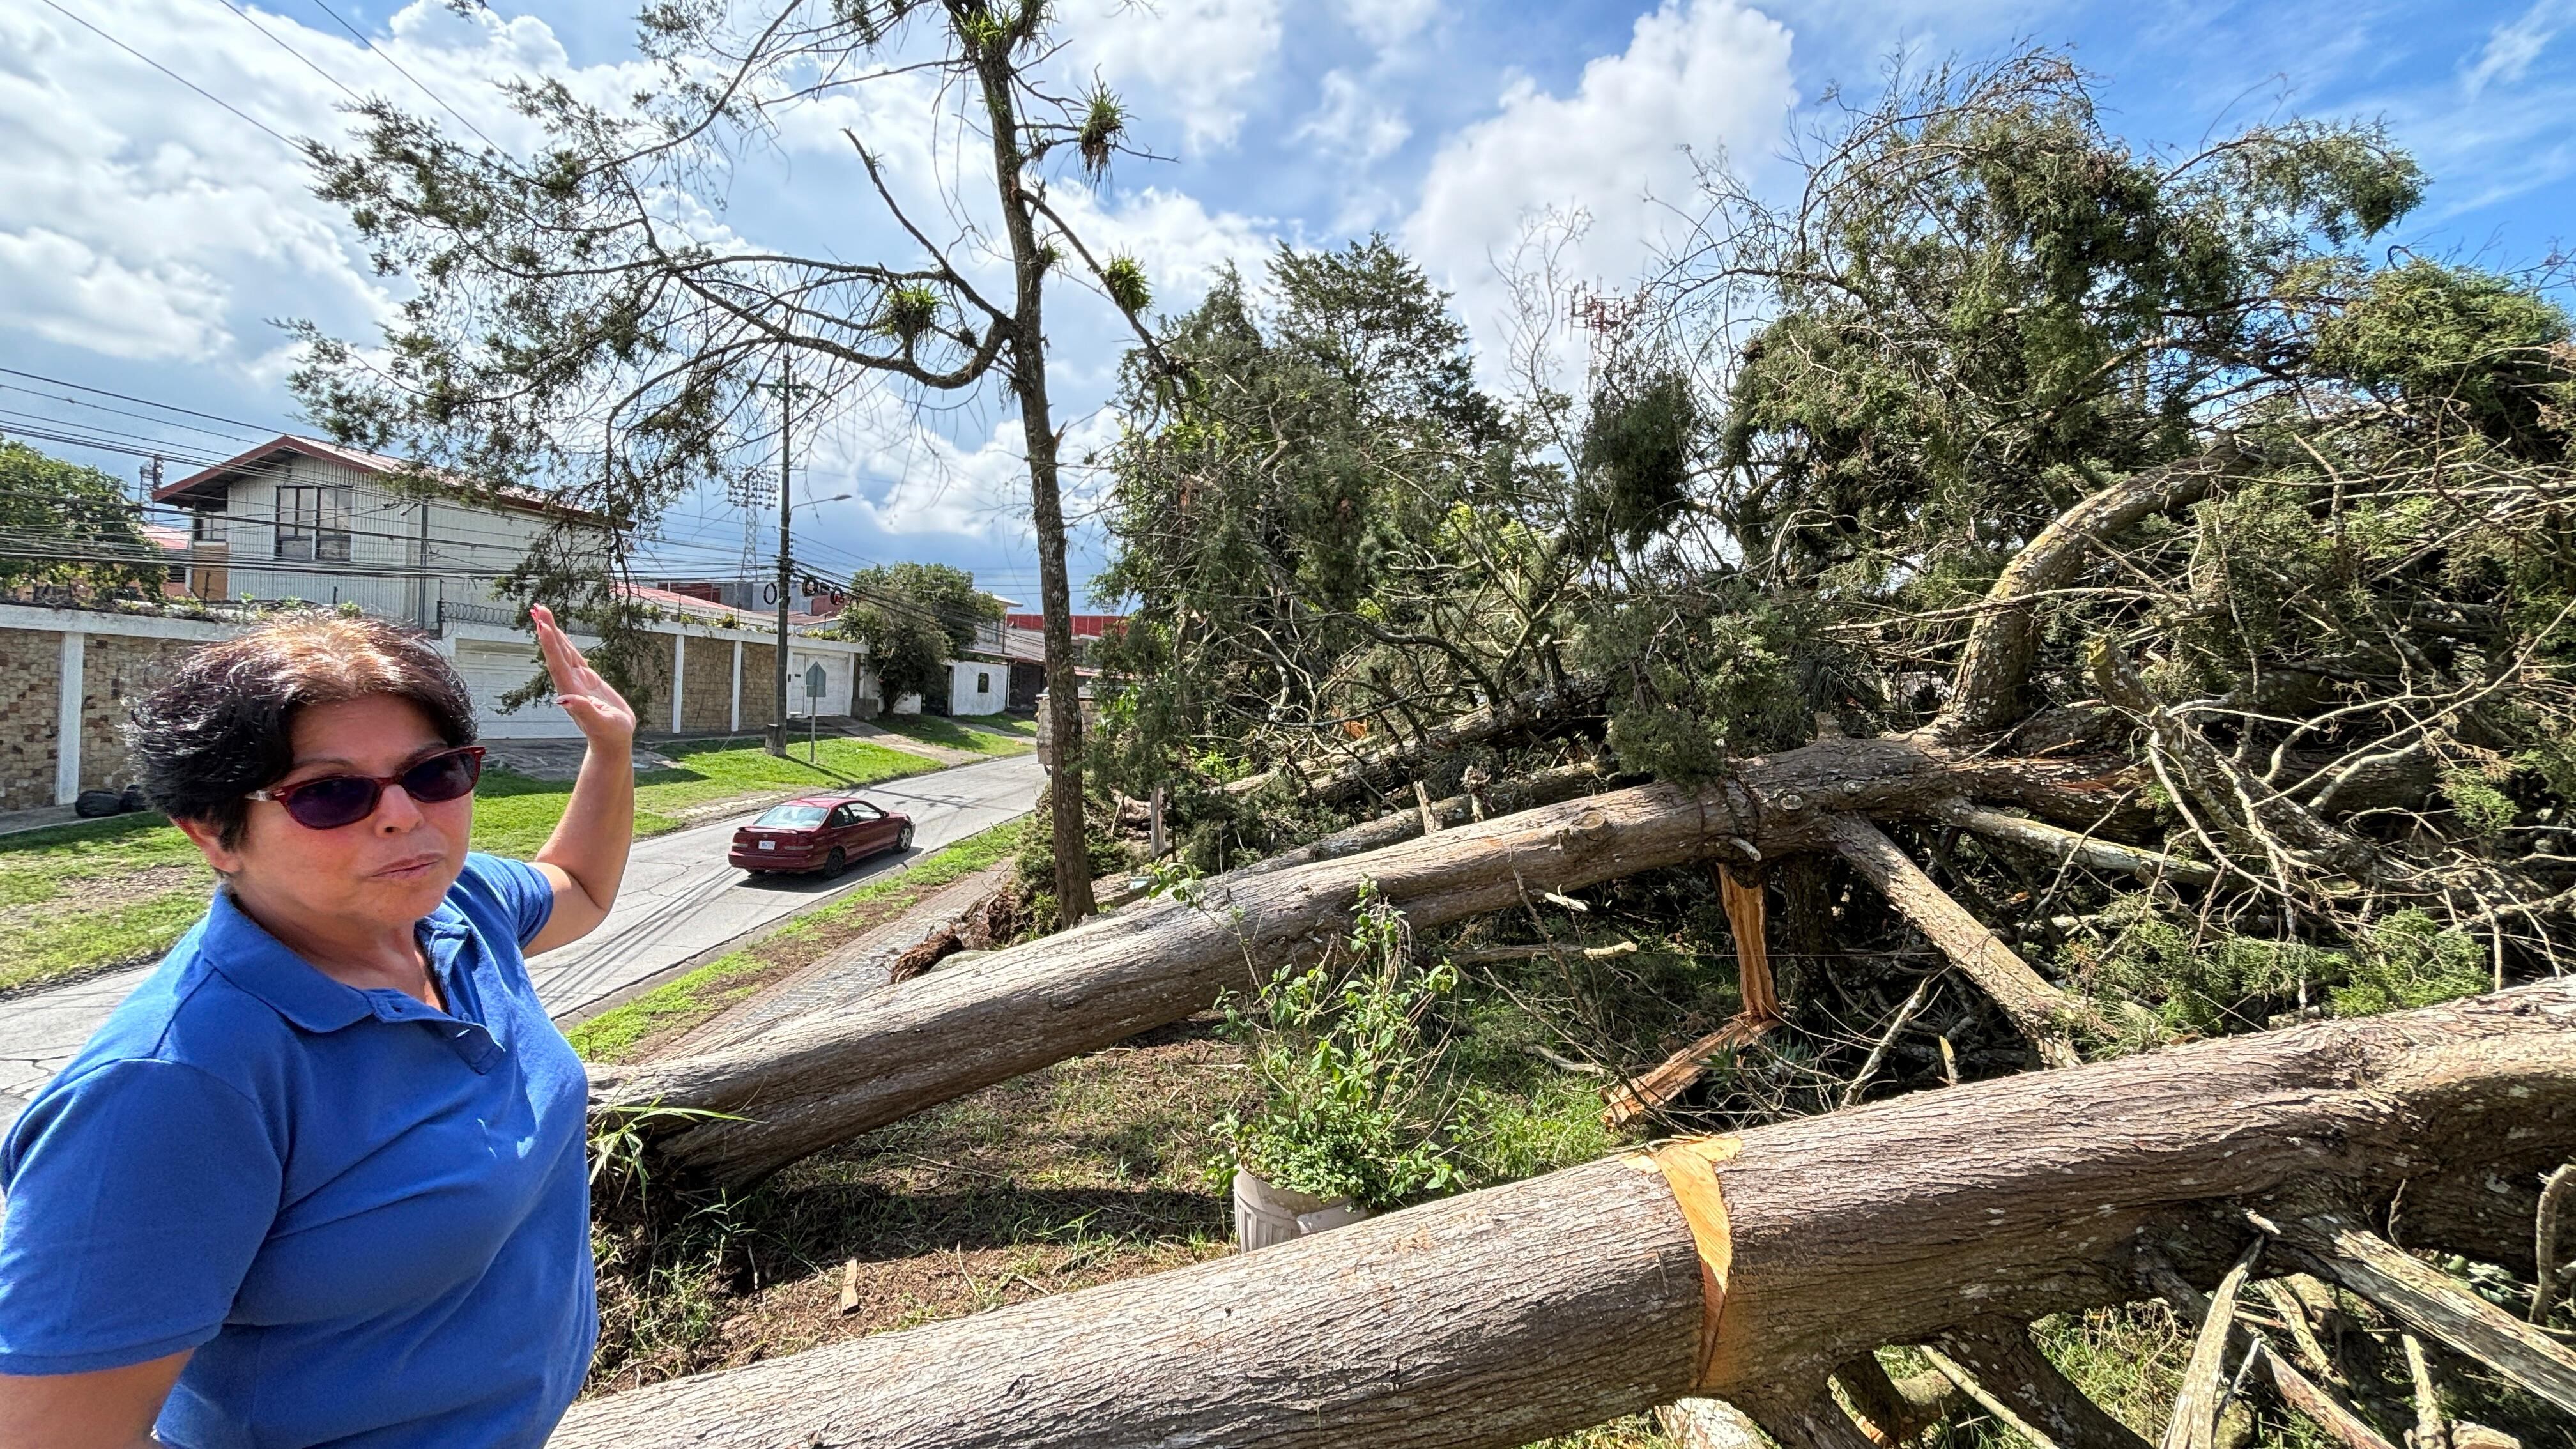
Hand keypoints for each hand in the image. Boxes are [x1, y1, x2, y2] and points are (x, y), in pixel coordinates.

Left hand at [530, 606, 637, 751]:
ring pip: (562, 651)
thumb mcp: (599, 723)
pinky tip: (557, 632)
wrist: (613, 741)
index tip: (543, 625)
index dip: (550, 645)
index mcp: (571, 691)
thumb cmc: (609, 735)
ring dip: (552, 631)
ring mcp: (576, 680)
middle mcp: (569, 683)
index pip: (558, 664)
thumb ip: (582, 711)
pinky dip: (563, 642)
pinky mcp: (586, 679)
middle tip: (537, 608)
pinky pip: (572, 656)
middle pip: (555, 652)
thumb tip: (563, 700)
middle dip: (547, 630)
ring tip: (541, 611)